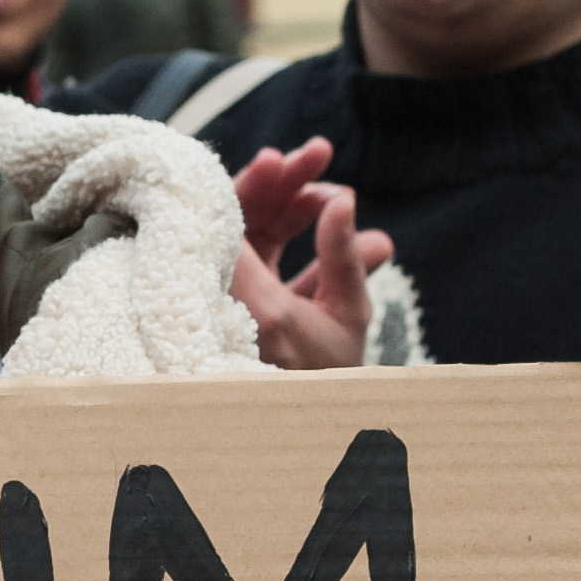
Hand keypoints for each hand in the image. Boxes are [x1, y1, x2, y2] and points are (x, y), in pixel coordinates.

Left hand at [223, 138, 390, 370]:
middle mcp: (232, 303)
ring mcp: (233, 305)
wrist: (310, 427)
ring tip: (333, 188)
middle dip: (279, 184)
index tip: (284, 158)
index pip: (233, 227)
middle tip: (316, 153)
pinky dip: (291, 237)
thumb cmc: (329, 380)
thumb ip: (344, 257)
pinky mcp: (244, 307)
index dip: (257, 186)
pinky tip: (326, 212)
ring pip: (252, 239)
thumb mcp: (349, 318)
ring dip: (291, 206)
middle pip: (241, 223)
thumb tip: (340, 200)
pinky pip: (260, 261)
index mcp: (253, 306)